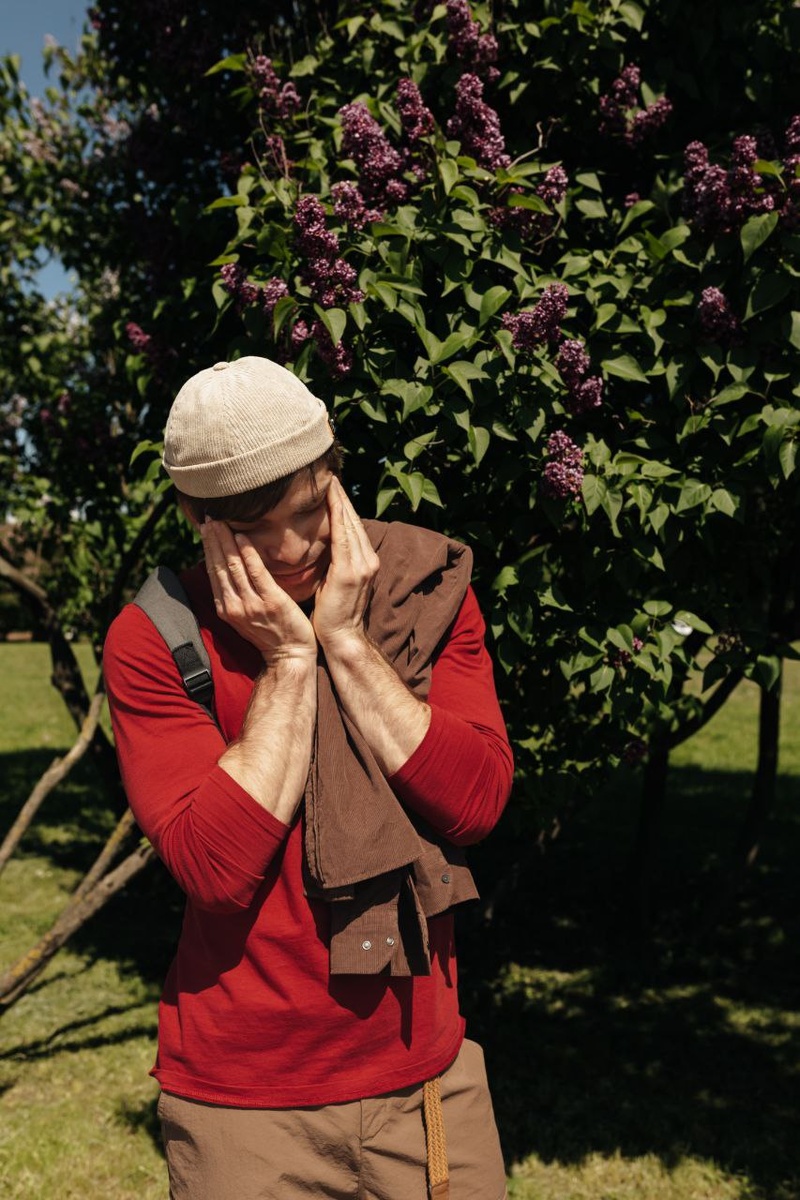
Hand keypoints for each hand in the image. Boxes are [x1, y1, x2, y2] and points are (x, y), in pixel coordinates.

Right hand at [201, 519, 316, 662]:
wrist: (290, 656)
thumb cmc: (272, 634)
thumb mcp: (246, 614)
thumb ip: (237, 593)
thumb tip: (231, 569)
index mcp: (226, 607)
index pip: (213, 571)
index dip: (208, 548)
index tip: (205, 527)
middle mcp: (233, 605)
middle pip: (218, 566)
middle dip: (212, 539)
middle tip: (209, 516)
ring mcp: (251, 604)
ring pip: (232, 566)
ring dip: (224, 541)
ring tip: (219, 521)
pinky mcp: (271, 602)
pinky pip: (256, 573)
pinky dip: (248, 555)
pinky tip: (242, 537)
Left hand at [312, 477, 378, 648]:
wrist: (341, 638)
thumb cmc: (332, 613)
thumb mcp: (333, 581)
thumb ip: (333, 561)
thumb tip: (320, 545)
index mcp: (365, 561)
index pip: (352, 525)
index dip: (342, 504)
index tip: (331, 485)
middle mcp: (368, 559)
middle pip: (353, 519)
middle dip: (341, 496)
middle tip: (329, 473)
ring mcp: (362, 564)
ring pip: (350, 523)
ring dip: (339, 500)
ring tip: (329, 480)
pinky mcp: (350, 571)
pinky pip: (343, 535)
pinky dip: (337, 515)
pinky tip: (330, 499)